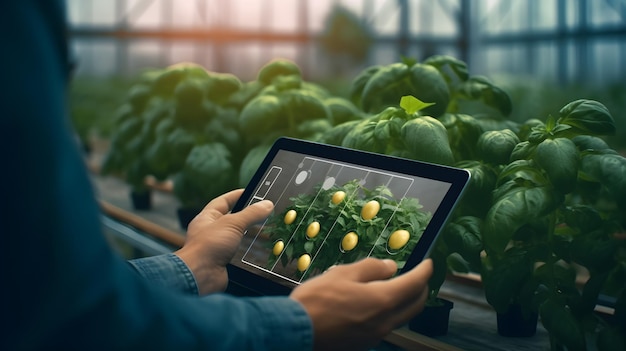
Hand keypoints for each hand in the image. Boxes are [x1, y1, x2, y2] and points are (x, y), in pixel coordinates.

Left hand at [175, 189, 273, 294]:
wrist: (199, 276)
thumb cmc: (207, 247)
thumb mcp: (232, 224)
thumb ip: (251, 214)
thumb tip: (267, 204)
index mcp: (207, 218)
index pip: (223, 201)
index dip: (236, 195)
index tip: (250, 191)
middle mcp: (209, 231)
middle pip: (229, 219)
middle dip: (244, 215)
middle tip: (260, 211)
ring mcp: (215, 247)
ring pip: (234, 236)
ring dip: (246, 233)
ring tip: (262, 229)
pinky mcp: (221, 262)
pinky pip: (236, 253)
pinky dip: (245, 250)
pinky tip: (255, 249)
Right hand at [290, 258, 432, 350]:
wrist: (297, 331)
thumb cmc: (317, 301)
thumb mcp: (343, 274)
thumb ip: (371, 268)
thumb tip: (390, 267)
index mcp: (382, 300)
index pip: (415, 283)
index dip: (424, 271)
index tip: (429, 263)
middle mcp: (384, 321)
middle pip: (415, 304)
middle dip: (422, 288)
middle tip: (419, 276)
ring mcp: (375, 334)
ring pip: (402, 316)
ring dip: (406, 301)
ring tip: (398, 287)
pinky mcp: (364, 342)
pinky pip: (387, 324)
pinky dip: (391, 311)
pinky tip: (377, 303)